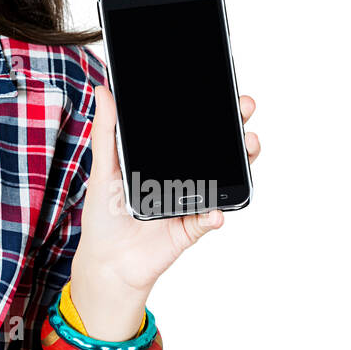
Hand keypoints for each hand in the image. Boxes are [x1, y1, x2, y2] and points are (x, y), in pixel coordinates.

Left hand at [68, 85, 260, 338]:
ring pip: (225, 180)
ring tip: (248, 147)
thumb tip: (102, 90)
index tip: (224, 88)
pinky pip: (209, 220)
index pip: (193, 130)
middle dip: (237, 128)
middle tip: (245, 109)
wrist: (106, 261)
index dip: (211, 110)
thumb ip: (106, 132)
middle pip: (219, 149)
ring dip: (241, 163)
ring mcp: (191, 202)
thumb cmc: (104, 214)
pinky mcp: (191, 228)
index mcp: (164, 158)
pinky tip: (215, 211)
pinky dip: (214, 215)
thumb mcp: (102, 168)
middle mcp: (184, 177)